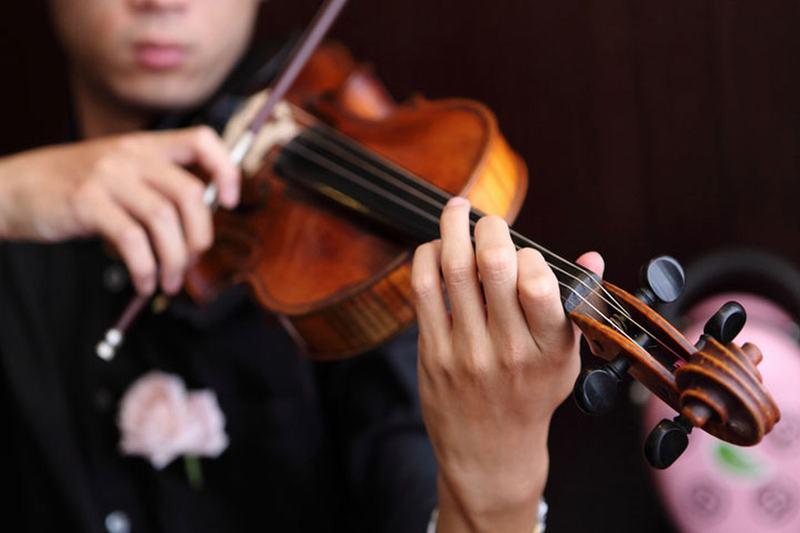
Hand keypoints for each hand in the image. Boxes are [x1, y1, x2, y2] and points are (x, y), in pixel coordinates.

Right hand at [0, 126, 239, 294]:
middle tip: (193, 260)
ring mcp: (107, 176)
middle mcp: (130, 155)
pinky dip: (145, 268)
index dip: (226, 169)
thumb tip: (199, 227)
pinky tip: (143, 282)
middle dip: (200, 236)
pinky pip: (132, 240)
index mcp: (145, 146)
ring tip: (168, 280)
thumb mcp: (120, 174)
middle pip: (190, 193)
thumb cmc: (73, 188)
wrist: (13, 189)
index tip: (231, 200)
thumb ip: (157, 188)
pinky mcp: (86, 202)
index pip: (202, 140)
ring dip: (174, 259)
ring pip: (163, 220)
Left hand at [411, 197, 603, 532]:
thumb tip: (592, 256)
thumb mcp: (566, 359)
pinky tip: (434, 248)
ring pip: (453, 269)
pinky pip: (423, 291)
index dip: (529, 254)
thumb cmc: (531, 398)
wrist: (488, 452)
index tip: (524, 254)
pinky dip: (426, 258)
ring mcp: (465, 351)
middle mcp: (507, 349)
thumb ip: (576, 306)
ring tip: (456, 211)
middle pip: (492, 265)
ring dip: (452, 228)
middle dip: (490, 227)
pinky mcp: (432, 353)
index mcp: (547, 348)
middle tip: (488, 218)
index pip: (539, 282)